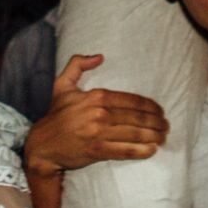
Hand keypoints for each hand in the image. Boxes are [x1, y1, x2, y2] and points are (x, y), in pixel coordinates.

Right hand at [24, 54, 167, 177]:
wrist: (42, 145)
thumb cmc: (55, 115)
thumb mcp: (62, 85)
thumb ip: (77, 65)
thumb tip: (99, 56)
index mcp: (95, 96)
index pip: (131, 100)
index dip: (150, 106)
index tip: (160, 110)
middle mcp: (99, 114)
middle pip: (136, 117)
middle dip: (156, 121)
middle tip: (166, 125)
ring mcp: (99, 133)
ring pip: (134, 133)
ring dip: (153, 135)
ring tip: (163, 136)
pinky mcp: (97, 151)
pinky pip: (125, 150)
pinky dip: (141, 150)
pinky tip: (152, 149)